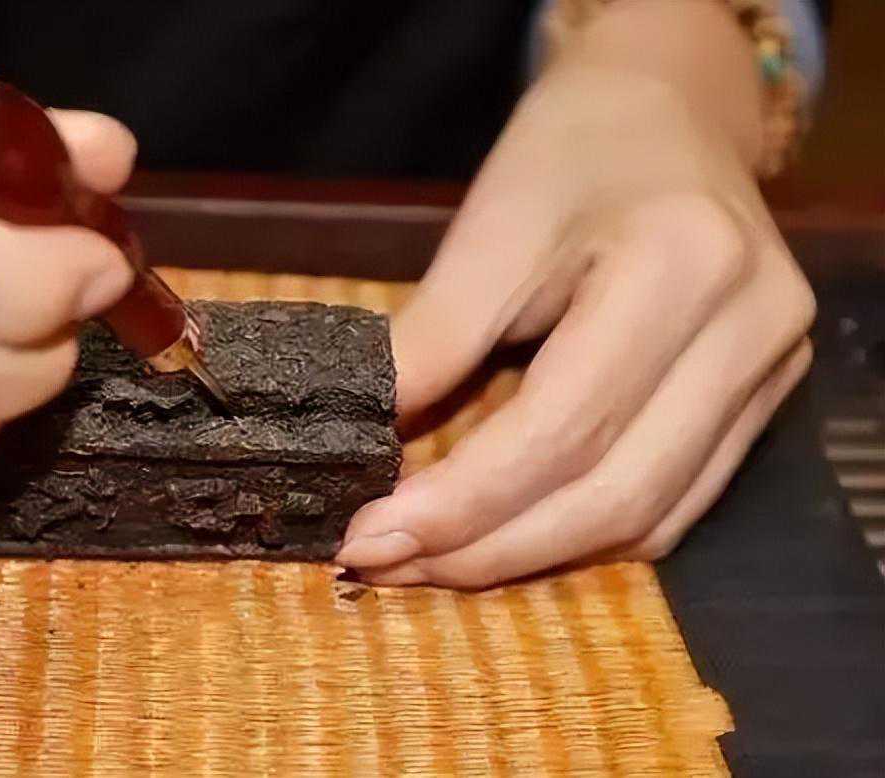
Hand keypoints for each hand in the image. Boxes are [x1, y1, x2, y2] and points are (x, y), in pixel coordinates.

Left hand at [336, 4, 814, 586]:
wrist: (669, 108)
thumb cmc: (571, 148)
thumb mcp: (490, 227)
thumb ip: (433, 340)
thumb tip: (366, 441)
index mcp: (682, 267)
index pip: (561, 429)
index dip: (459, 503)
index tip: (366, 536)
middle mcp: (751, 332)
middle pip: (612, 494)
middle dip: (486, 549)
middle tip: (384, 562)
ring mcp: (770, 372)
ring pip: (646, 517)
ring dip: (527, 556)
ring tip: (428, 562)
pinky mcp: (763, 399)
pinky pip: (673, 505)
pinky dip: (582, 534)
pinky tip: (505, 536)